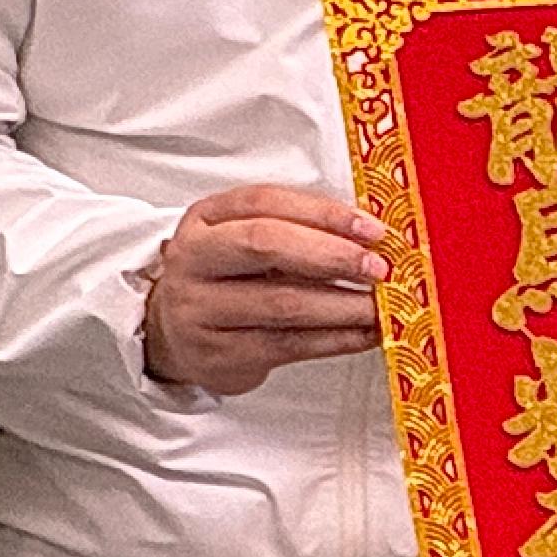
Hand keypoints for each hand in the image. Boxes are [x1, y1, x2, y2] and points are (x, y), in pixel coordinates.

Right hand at [140, 186, 388, 394]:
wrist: (176, 335)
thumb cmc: (227, 280)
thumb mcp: (245, 241)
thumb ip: (297, 230)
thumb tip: (370, 237)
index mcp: (206, 218)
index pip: (265, 202)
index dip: (324, 213)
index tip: (373, 229)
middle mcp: (196, 259)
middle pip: (266, 245)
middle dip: (333, 255)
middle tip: (379, 268)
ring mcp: (201, 308)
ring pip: (283, 303)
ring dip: (344, 305)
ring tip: (380, 306)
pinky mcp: (220, 353)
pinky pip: (290, 345)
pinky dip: (337, 339)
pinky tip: (365, 334)